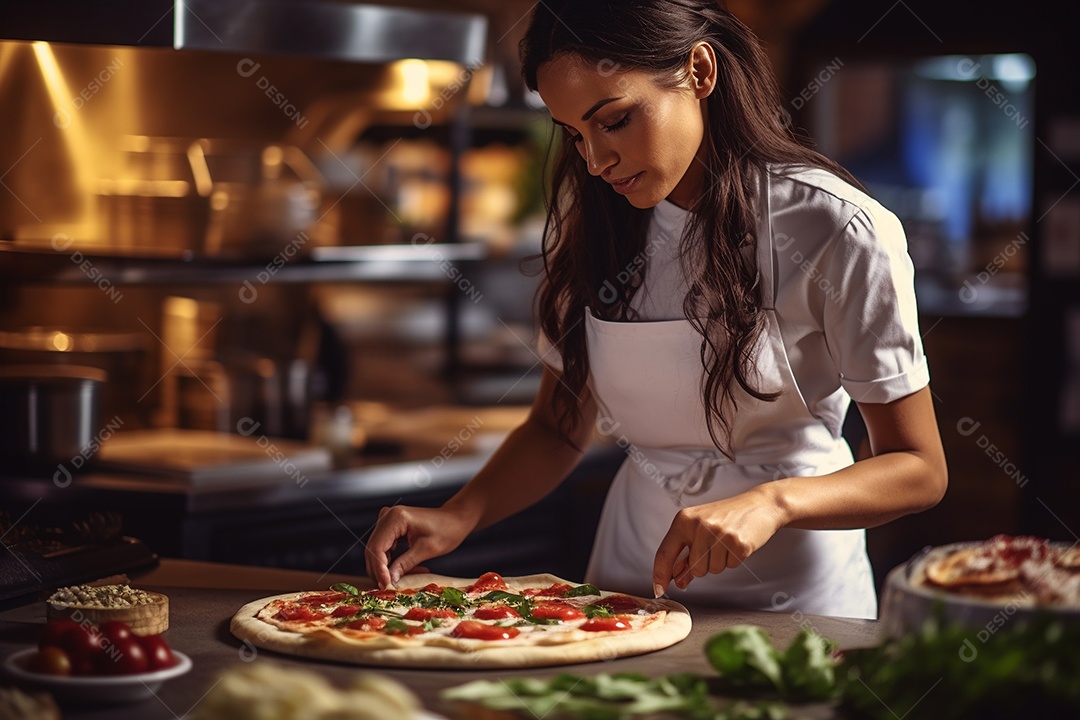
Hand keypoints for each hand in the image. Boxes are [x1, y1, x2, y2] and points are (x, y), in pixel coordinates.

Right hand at [364, 505, 472, 588]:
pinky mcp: (391, 526)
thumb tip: (389, 580)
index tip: (385, 585)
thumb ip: (405, 563)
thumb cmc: (447, 530)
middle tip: (389, 587)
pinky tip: (406, 569)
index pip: (377, 547)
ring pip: (377, 550)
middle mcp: (388, 516)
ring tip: (403, 578)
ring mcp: (388, 520)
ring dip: (387, 567)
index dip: (379, 568)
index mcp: (396, 518)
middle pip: (373, 548)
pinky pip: (385, 547)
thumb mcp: (427, 549)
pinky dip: (392, 561)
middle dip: (381, 570)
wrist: (456, 519)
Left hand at [652, 487, 786, 596]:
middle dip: (705, 565)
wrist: (759, 504)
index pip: (665, 552)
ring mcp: (719, 534)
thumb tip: (676, 578)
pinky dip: (734, 559)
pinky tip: (737, 543)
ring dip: (720, 562)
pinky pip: (730, 566)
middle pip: (694, 569)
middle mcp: (699, 526)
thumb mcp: (700, 528)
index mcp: (684, 520)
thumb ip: (686, 552)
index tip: (658, 589)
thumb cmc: (727, 516)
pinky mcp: (738, 543)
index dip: (660, 574)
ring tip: (727, 542)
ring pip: (712, 570)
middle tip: (715, 547)